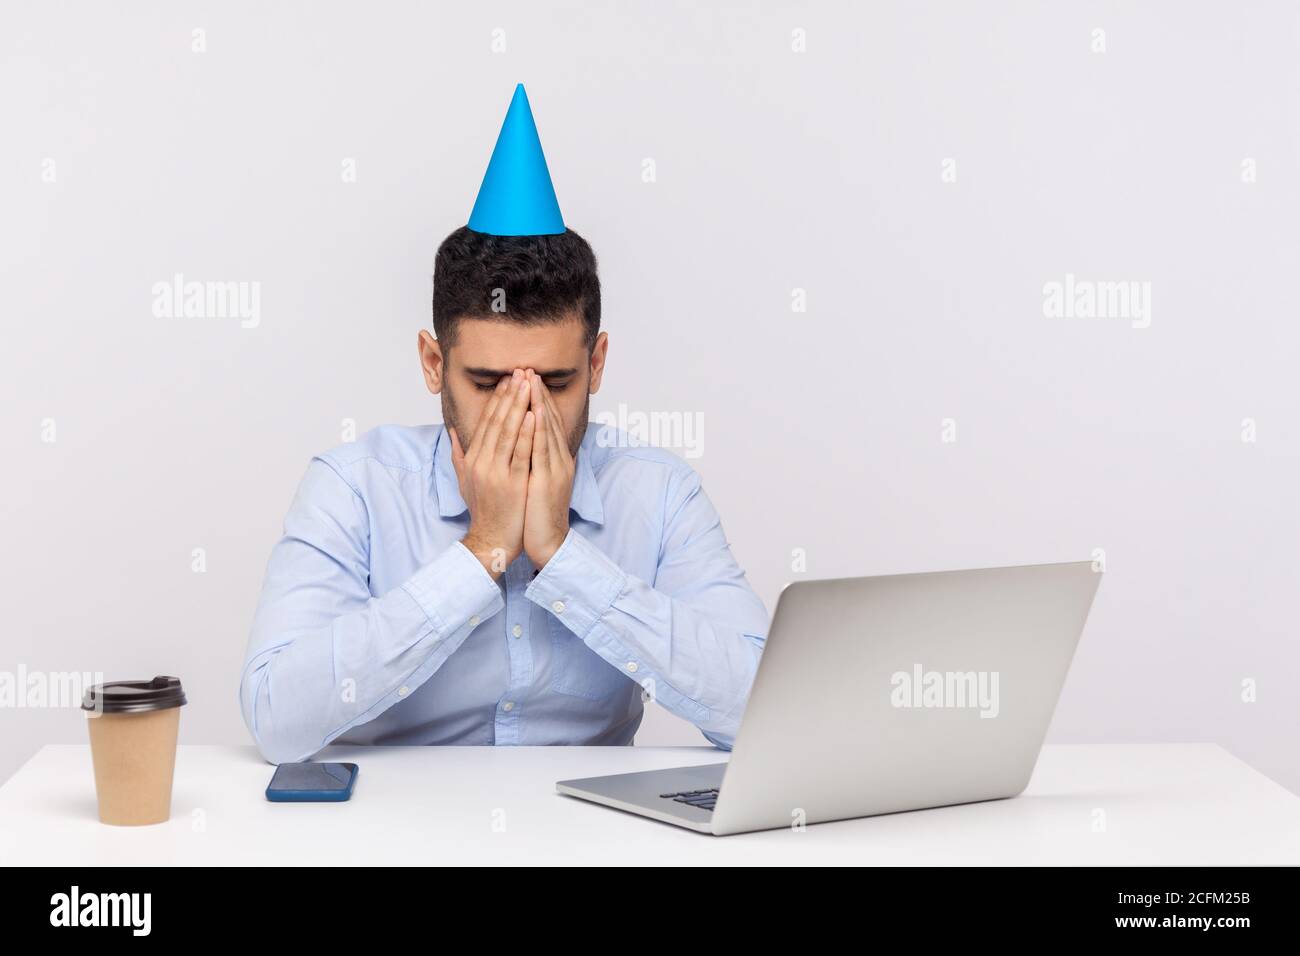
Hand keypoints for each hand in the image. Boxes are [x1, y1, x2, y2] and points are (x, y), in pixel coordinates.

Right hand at [449, 369, 534, 578]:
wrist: (491, 540)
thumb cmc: (483, 510)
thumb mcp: (464, 481)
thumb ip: (458, 455)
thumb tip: (453, 432)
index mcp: (472, 459)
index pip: (486, 422)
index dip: (498, 399)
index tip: (509, 380)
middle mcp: (481, 462)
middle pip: (496, 421)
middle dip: (510, 394)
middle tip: (521, 372)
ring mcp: (496, 472)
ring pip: (508, 432)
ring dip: (519, 405)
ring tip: (528, 384)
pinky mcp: (512, 483)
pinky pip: (520, 453)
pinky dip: (526, 432)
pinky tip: (533, 414)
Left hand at [523, 371, 576, 569]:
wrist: (547, 542)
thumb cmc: (534, 515)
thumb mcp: (530, 482)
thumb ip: (524, 461)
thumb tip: (512, 443)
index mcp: (553, 459)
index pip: (544, 423)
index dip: (535, 399)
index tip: (524, 379)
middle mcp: (559, 460)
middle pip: (548, 420)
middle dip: (537, 394)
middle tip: (528, 369)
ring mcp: (556, 468)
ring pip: (547, 429)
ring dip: (539, 403)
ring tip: (531, 381)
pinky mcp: (550, 479)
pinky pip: (543, 449)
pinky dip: (540, 428)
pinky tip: (536, 411)